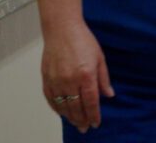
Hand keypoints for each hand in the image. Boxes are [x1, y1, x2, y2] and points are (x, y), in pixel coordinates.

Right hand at [40, 18, 114, 133]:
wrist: (62, 28)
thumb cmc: (83, 40)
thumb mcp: (99, 58)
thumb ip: (103, 79)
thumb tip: (109, 95)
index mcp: (86, 75)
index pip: (91, 102)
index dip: (93, 115)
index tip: (95, 123)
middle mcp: (70, 80)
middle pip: (76, 107)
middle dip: (82, 120)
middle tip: (85, 127)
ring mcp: (56, 80)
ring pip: (62, 106)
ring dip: (69, 116)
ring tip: (75, 122)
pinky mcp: (46, 78)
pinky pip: (50, 98)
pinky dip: (56, 108)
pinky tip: (61, 112)